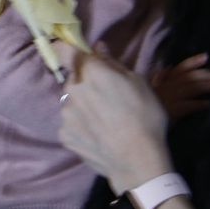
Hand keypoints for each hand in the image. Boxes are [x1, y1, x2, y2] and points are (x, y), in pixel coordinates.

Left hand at [60, 47, 172, 192]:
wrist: (137, 161)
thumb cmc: (144, 116)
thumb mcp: (138, 82)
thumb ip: (112, 63)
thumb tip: (98, 48)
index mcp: (90, 72)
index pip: (65, 50)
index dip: (67, 49)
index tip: (75, 54)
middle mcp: (72, 90)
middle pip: (73, 79)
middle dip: (85, 82)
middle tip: (106, 96)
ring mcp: (66, 114)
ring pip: (71, 102)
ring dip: (82, 105)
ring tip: (104, 121)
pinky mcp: (64, 136)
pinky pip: (71, 124)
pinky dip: (81, 126)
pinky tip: (98, 135)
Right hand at [149, 53, 209, 120]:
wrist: (140, 121)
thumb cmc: (145, 105)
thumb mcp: (149, 88)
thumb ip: (159, 77)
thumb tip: (168, 66)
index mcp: (164, 81)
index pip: (180, 68)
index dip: (193, 61)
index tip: (206, 56)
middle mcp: (168, 87)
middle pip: (189, 77)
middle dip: (204, 74)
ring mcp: (171, 98)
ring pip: (191, 88)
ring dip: (205, 86)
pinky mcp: (173, 111)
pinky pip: (189, 105)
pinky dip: (199, 104)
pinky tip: (208, 104)